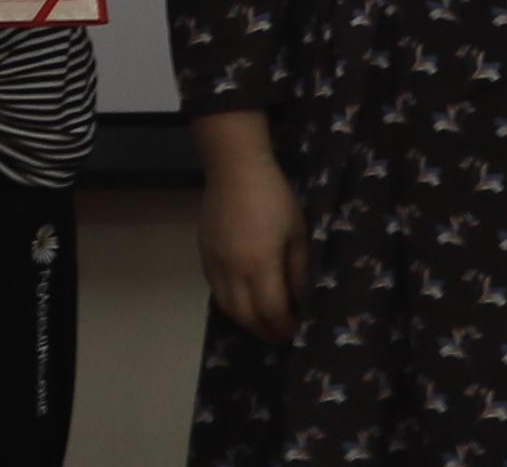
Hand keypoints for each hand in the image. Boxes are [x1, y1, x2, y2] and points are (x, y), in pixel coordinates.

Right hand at [199, 138, 304, 343]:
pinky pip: (215, 290)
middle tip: (283, 337)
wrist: (234, 168)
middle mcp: (232, 269)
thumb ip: (299, 271)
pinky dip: (231, 304)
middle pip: (246, 317)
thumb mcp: (298, 233)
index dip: (285, 327)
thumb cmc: (274, 197)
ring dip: (247, 322)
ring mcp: (214, 262)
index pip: (272, 311)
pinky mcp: (204, 254)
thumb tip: (302, 301)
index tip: (299, 333)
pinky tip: (245, 301)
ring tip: (264, 324)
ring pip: (227, 307)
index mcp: (260, 264)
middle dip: (266, 332)